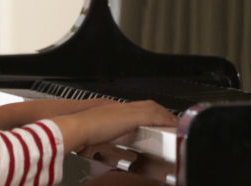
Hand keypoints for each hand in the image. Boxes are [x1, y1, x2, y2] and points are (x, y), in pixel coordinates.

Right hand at [53, 100, 176, 153]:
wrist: (75, 127)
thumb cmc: (78, 132)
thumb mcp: (91, 135)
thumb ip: (98, 137)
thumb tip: (95, 146)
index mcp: (112, 111)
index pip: (136, 109)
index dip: (148, 113)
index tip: (156, 120)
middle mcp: (121, 107)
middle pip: (148, 105)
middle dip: (161, 112)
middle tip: (171, 120)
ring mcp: (127, 110)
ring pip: (154, 109)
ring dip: (165, 116)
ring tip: (174, 124)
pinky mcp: (132, 117)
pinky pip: (155, 116)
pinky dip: (165, 120)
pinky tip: (172, 126)